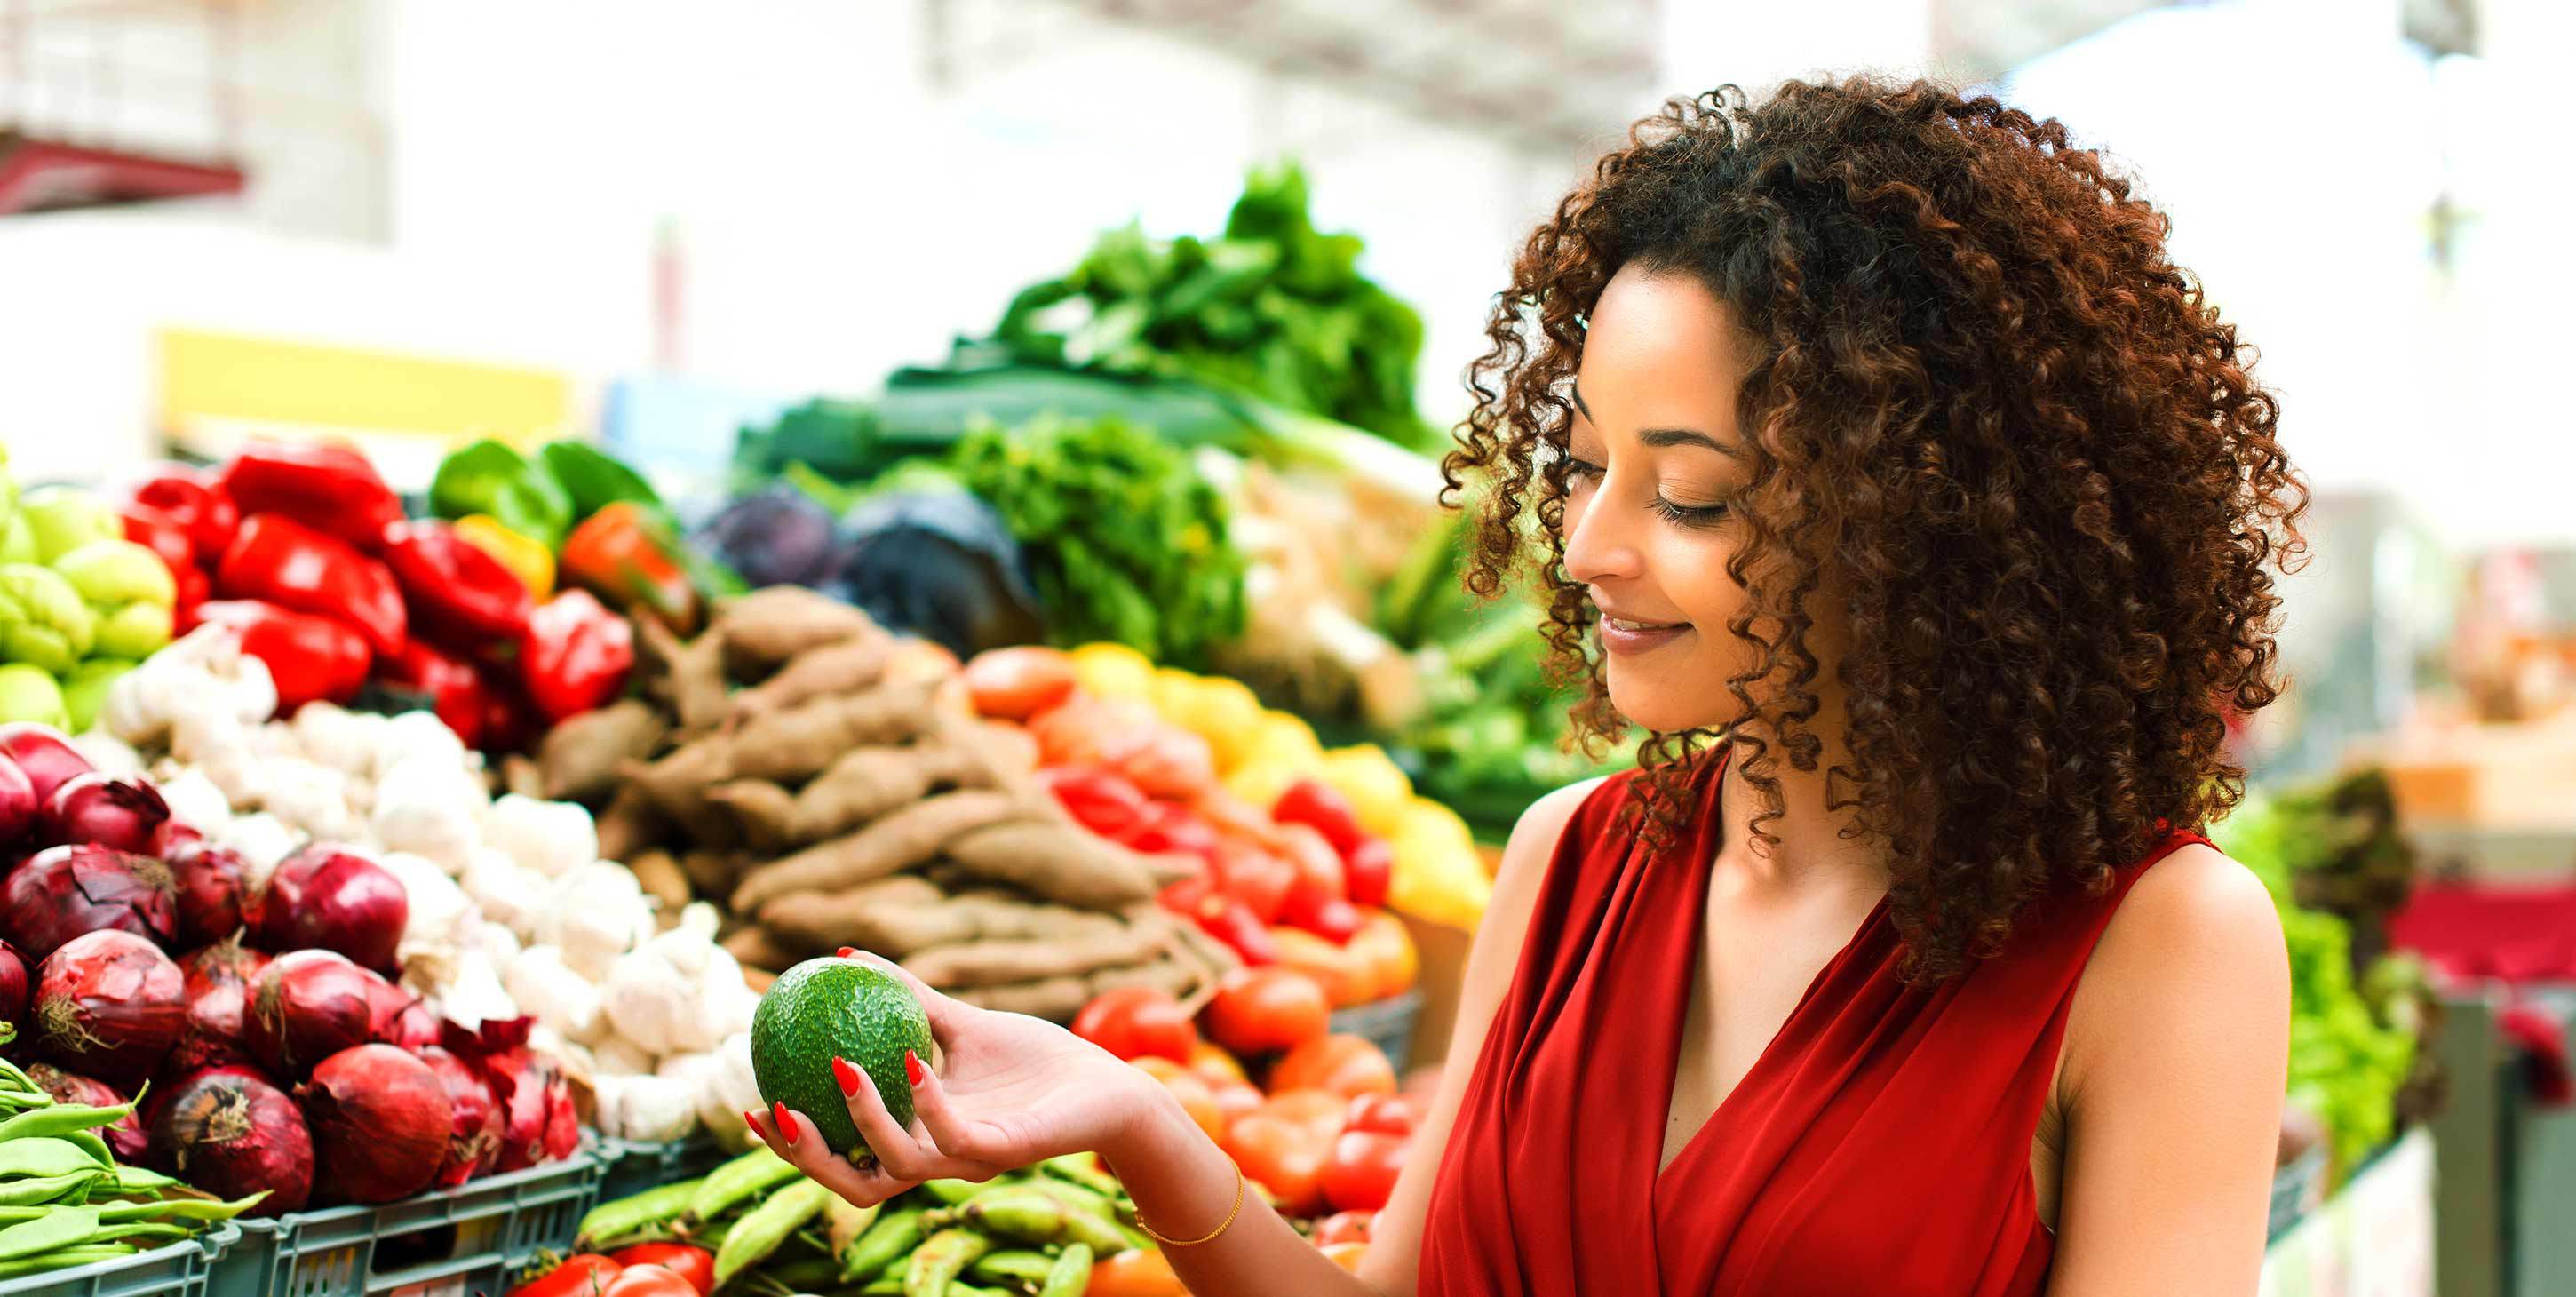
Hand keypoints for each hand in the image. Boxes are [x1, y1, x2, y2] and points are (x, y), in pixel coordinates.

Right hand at [744, 949, 1168, 1207]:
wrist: (1109, 1080)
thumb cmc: (1037, 1060)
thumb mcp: (962, 1023)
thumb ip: (910, 1000)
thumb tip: (846, 955)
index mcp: (919, 1137)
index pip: (843, 1157)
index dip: (793, 1144)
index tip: (754, 1103)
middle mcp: (938, 1158)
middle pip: (854, 1183)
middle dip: (807, 1159)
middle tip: (774, 1109)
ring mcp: (970, 1159)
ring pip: (896, 1168)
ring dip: (862, 1122)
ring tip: (841, 1066)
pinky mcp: (1007, 1151)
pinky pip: (956, 1134)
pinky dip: (926, 1099)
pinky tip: (910, 1057)